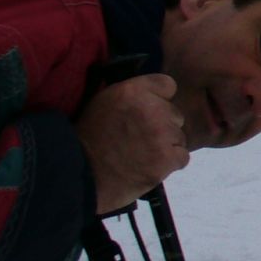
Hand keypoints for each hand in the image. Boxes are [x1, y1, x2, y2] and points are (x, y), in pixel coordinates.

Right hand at [75, 75, 188, 213]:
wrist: (78, 176)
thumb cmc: (88, 141)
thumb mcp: (103, 103)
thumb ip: (131, 95)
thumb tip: (151, 94)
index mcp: (132, 91)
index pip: (168, 85)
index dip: (160, 99)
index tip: (149, 111)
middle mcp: (151, 108)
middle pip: (176, 114)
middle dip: (163, 126)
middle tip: (140, 139)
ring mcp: (161, 134)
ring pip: (180, 137)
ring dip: (166, 146)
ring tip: (142, 156)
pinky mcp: (166, 159)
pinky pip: (182, 157)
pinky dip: (170, 164)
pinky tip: (150, 167)